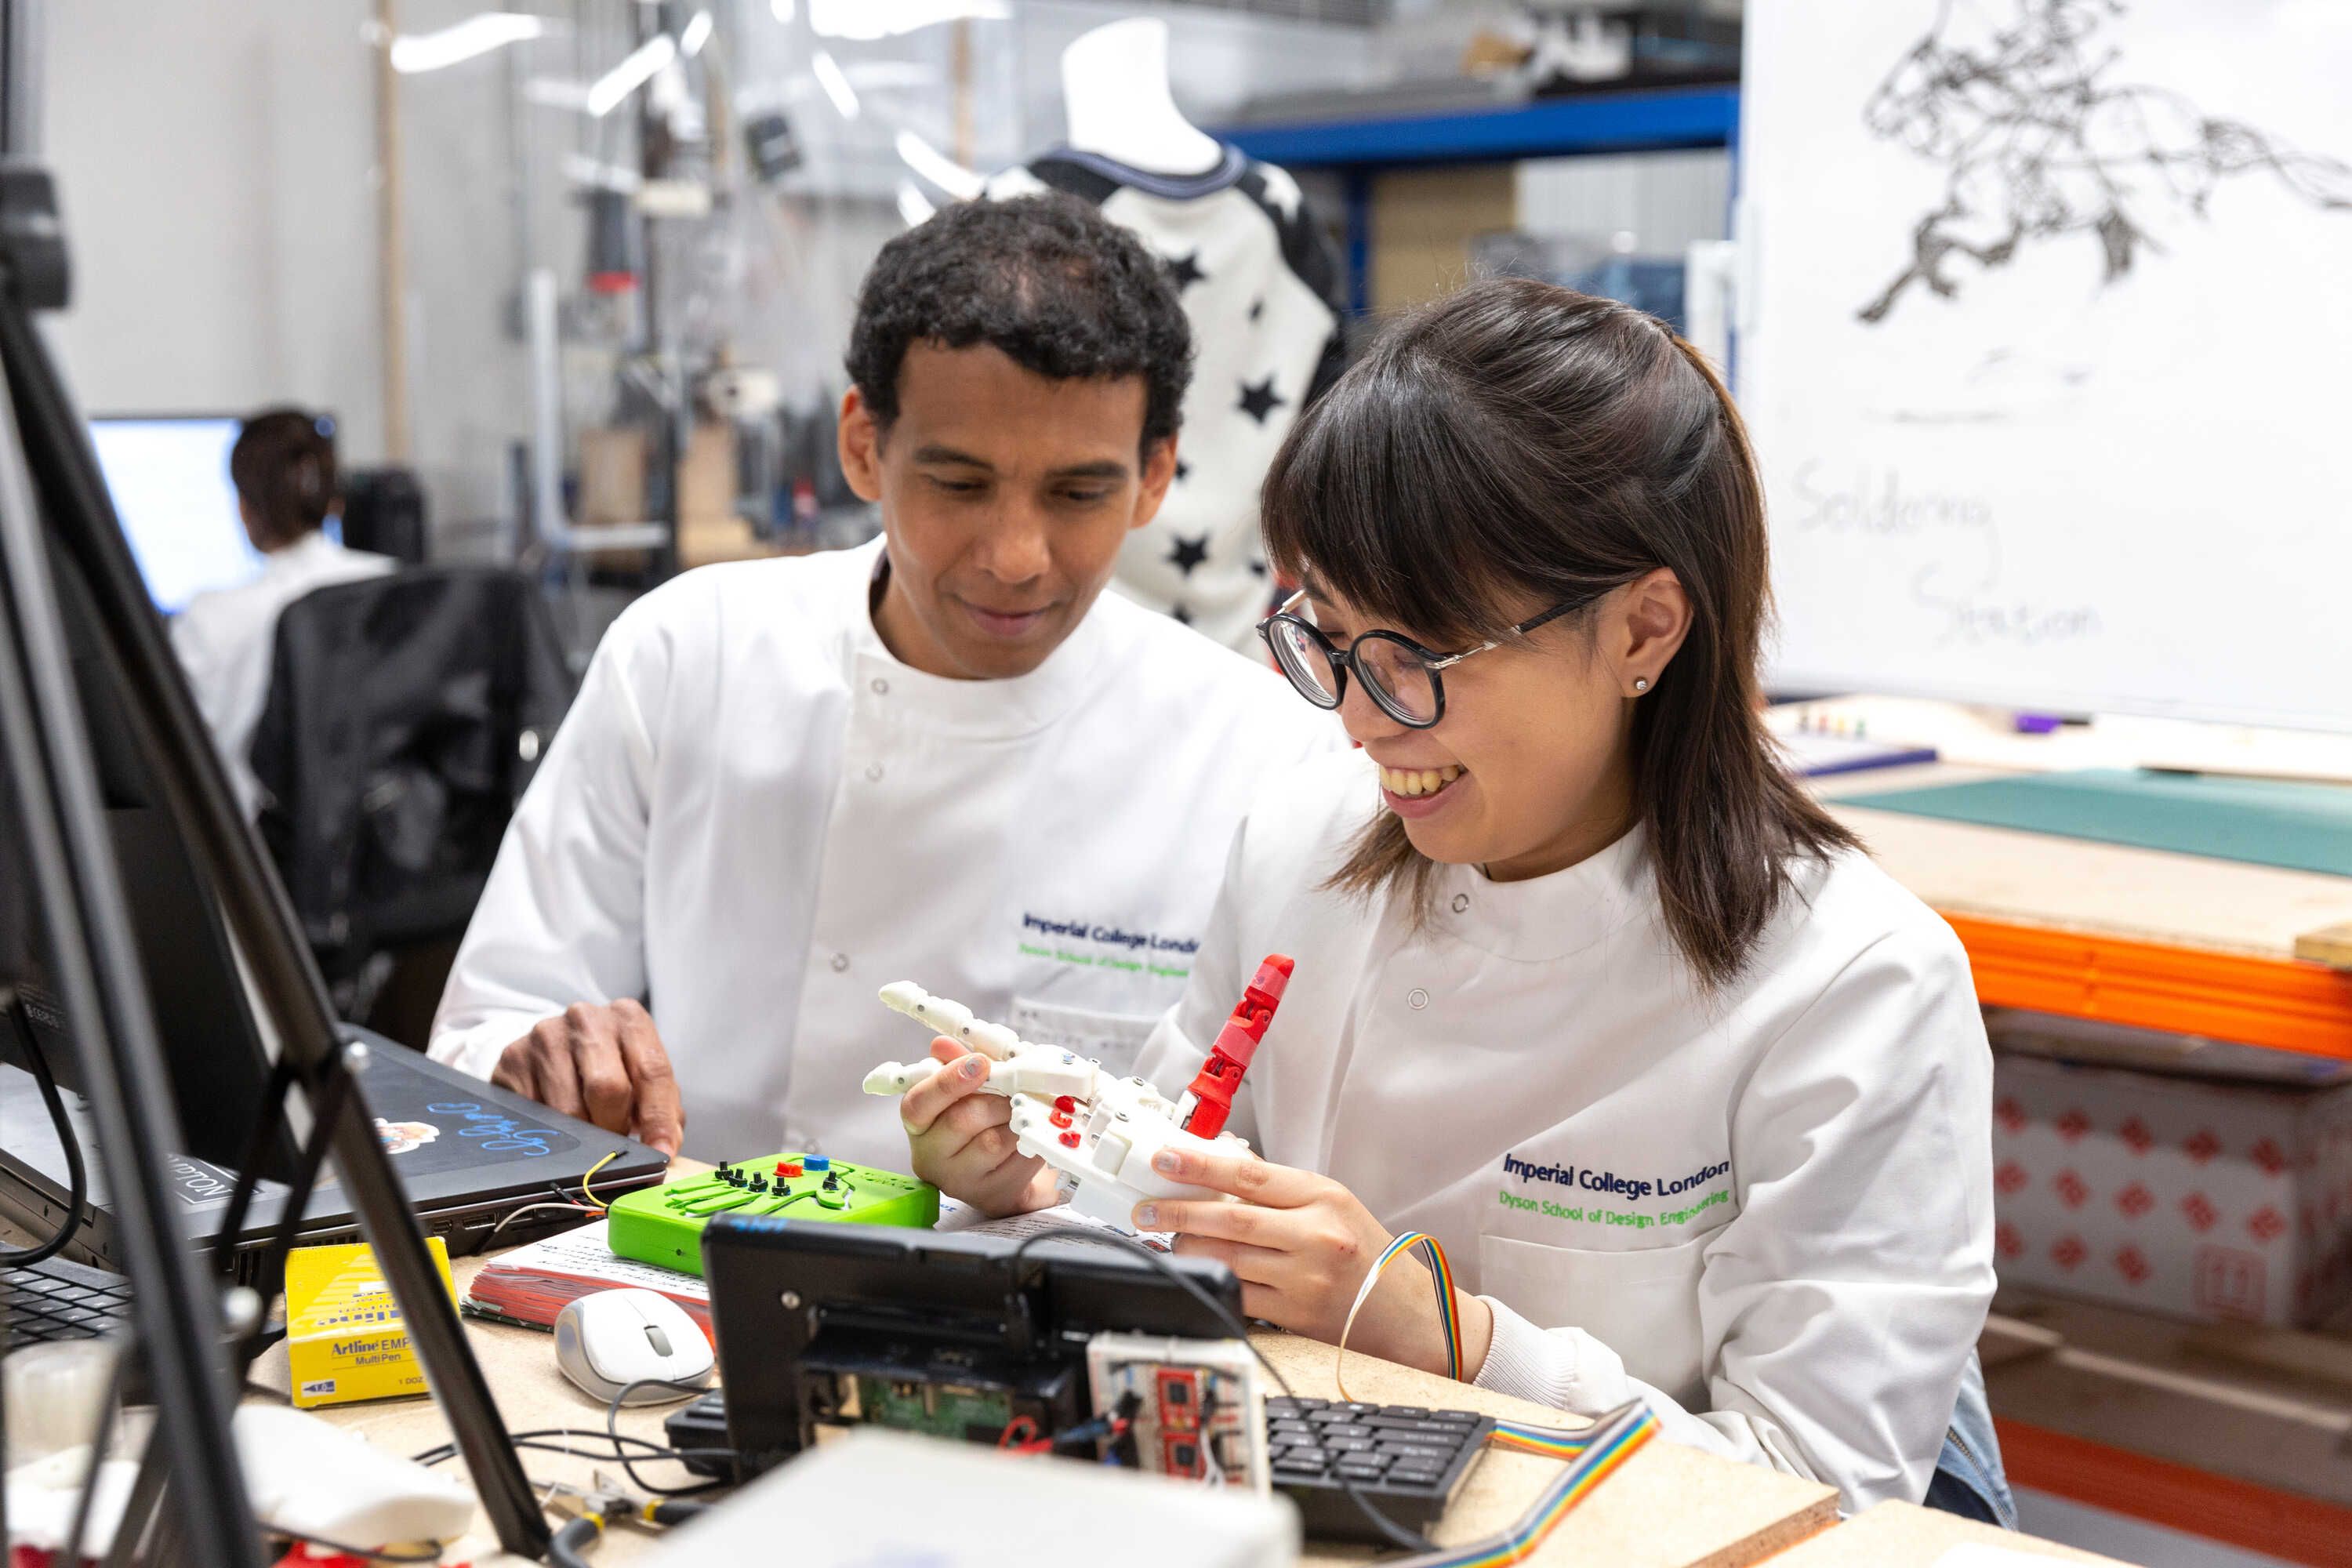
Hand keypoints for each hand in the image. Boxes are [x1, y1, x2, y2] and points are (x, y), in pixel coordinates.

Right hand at [492, 1000, 683, 1155]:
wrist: (553, 1045)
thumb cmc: (608, 1064)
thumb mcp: (640, 1075)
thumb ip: (662, 1107)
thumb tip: (664, 1148)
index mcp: (629, 1018)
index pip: (652, 1071)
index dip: (659, 1119)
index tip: (660, 1153)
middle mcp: (587, 1018)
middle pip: (607, 1087)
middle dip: (614, 1126)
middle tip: (613, 1141)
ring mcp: (546, 1035)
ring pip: (569, 1109)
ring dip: (583, 1135)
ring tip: (587, 1131)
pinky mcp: (514, 1057)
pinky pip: (535, 1114)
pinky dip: (551, 1131)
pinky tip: (557, 1124)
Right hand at [899, 1038, 1058, 1217]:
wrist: (1005, 1166)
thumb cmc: (981, 1117)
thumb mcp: (968, 1086)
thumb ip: (958, 1062)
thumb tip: (943, 1044)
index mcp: (918, 1123)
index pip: (919, 1103)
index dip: (949, 1080)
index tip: (981, 1063)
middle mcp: (930, 1157)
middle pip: (961, 1120)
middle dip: (996, 1099)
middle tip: (1015, 1090)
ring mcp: (960, 1182)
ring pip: (992, 1142)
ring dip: (1016, 1119)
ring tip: (1023, 1111)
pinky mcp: (992, 1195)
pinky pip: (1017, 1160)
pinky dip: (1031, 1139)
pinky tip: (1032, 1133)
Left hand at [1135, 1147, 1492, 1380]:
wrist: (1410, 1315)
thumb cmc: (1368, 1254)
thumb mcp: (1333, 1204)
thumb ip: (1280, 1190)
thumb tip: (1216, 1173)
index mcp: (1323, 1197)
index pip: (1249, 1174)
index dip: (1200, 1165)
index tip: (1165, 1159)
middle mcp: (1315, 1235)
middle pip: (1228, 1219)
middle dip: (1177, 1213)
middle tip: (1144, 1210)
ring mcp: (1304, 1278)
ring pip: (1226, 1259)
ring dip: (1188, 1250)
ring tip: (1169, 1240)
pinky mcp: (1296, 1315)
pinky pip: (1239, 1295)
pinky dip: (1212, 1281)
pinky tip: (1198, 1273)